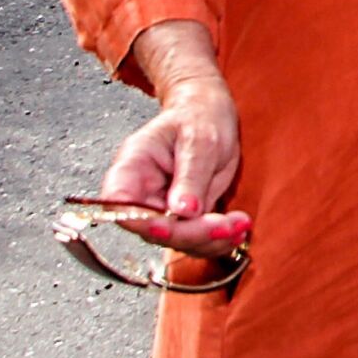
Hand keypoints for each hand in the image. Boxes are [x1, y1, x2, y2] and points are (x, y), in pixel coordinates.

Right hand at [98, 69, 249, 256]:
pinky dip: (218, 240)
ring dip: (210, 241)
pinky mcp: (182, 219)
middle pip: (151, 230)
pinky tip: (238, 227)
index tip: (166, 227)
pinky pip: (195, 240)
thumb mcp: (199, 138)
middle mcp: (141, 193)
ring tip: (240, 224)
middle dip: (190, 234)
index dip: (137, 220)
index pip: (118, 203)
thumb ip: (190, 174)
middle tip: (225, 226)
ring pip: (176, 241)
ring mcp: (160, 209)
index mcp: (132, 166)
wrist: (210, 115)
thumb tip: (182, 212)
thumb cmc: (199, 117)